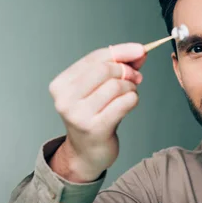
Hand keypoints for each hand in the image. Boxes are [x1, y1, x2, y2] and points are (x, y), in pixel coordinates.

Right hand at [49, 43, 146, 182]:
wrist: (87, 152)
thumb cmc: (95, 116)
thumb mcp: (99, 89)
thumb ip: (117, 67)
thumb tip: (139, 52)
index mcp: (61, 85)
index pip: (94, 58)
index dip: (120, 51)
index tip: (140, 50)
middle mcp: (65, 99)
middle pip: (105, 70)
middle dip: (126, 70)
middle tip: (136, 77)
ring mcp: (79, 115)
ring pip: (116, 86)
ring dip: (131, 86)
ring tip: (130, 93)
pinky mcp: (96, 128)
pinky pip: (124, 102)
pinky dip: (133, 99)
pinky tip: (130, 103)